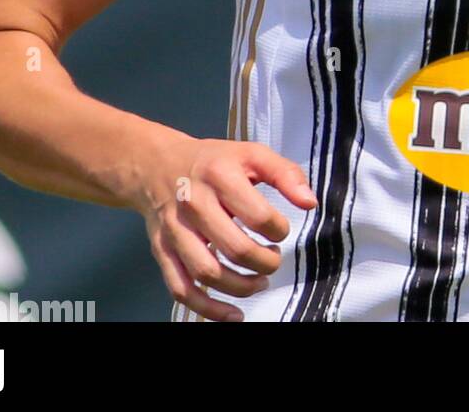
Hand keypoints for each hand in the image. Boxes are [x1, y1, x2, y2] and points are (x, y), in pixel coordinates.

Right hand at [136, 135, 317, 320]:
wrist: (158, 166)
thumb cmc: (214, 162)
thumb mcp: (252, 154)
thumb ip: (286, 174)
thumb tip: (310, 203)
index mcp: (220, 175)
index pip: (257, 215)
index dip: (278, 230)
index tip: (281, 231)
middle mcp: (194, 203)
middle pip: (234, 248)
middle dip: (264, 262)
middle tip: (274, 260)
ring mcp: (175, 230)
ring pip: (207, 273)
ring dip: (241, 287)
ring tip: (259, 282)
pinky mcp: (162, 251)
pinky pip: (182, 289)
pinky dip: (208, 308)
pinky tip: (232, 314)